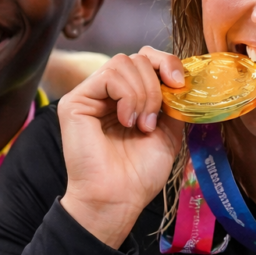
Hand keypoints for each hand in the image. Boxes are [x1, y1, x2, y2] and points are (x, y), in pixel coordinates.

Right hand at [58, 47, 184, 247]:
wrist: (119, 197)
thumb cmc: (140, 172)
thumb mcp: (169, 130)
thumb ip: (172, 100)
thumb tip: (180, 76)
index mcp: (130, 97)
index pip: (147, 59)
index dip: (167, 63)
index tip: (180, 84)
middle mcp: (109, 92)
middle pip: (137, 57)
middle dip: (156, 83)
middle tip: (155, 119)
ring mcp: (91, 95)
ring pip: (124, 62)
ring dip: (143, 93)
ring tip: (141, 125)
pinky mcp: (75, 101)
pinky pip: (108, 75)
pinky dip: (127, 96)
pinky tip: (127, 121)